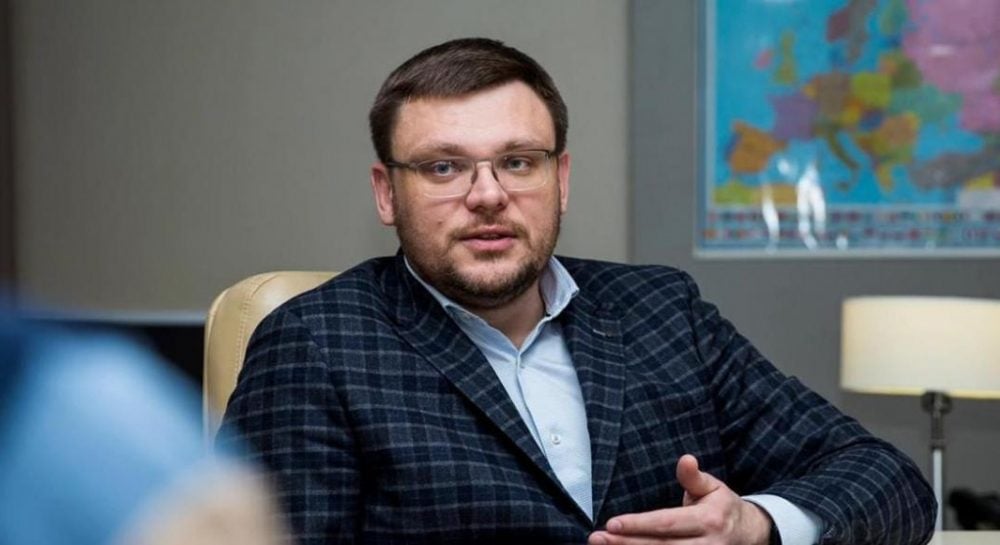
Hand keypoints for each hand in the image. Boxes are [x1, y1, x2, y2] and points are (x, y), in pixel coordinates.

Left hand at [588, 454, 771, 544]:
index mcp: (709, 521)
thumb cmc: (722, 507)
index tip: (612, 524)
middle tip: (597, 539)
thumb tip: (685, 460)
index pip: (667, 524)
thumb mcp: (712, 487)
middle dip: (627, 544)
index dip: (639, 525)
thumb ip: (693, 477)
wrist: (751, 534)